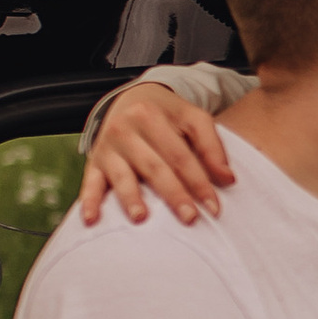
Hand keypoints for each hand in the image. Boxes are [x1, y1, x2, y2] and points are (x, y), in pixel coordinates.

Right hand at [79, 87, 236, 226]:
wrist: (131, 98)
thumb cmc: (167, 114)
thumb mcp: (191, 118)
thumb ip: (212, 145)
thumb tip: (228, 179)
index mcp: (151, 116)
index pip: (180, 155)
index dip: (199, 182)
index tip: (214, 207)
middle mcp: (125, 129)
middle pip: (153, 167)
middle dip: (173, 194)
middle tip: (190, 218)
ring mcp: (107, 147)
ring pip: (122, 175)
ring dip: (130, 198)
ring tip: (141, 218)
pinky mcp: (94, 162)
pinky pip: (90, 183)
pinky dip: (89, 202)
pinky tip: (92, 220)